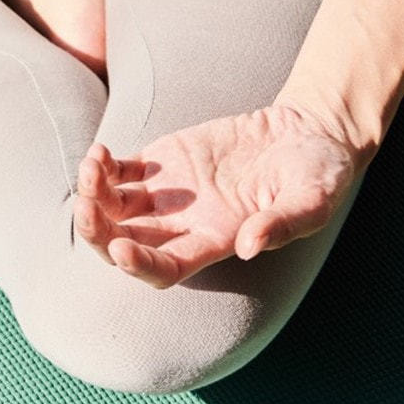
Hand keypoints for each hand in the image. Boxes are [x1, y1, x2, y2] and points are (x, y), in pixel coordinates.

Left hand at [73, 104, 360, 287]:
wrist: (307, 135)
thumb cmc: (318, 176)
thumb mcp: (314, 200)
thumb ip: (283, 224)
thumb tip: (249, 245)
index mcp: (213, 243)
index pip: (164, 268)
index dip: (139, 265)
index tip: (120, 248)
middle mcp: (180, 227)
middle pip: (123, 244)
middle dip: (97, 233)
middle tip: (85, 208)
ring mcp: (164, 197)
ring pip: (111, 210)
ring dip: (91, 196)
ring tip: (91, 167)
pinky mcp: (159, 164)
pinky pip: (117, 174)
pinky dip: (101, 168)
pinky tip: (98, 154)